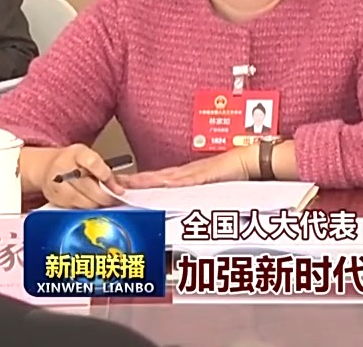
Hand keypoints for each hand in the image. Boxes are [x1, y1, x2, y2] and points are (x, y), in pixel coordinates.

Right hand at [40, 145, 124, 208]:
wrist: (47, 167)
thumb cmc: (74, 162)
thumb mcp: (90, 157)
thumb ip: (106, 170)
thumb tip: (124, 186)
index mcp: (77, 153)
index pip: (92, 163)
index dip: (105, 176)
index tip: (117, 187)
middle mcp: (63, 167)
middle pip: (87, 186)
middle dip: (105, 196)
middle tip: (115, 200)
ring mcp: (55, 183)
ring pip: (81, 200)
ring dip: (96, 204)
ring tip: (105, 203)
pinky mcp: (53, 197)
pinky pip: (73, 207)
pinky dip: (84, 208)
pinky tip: (90, 204)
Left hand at [121, 147, 254, 188]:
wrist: (249, 160)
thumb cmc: (232, 171)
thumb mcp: (209, 185)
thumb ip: (194, 192)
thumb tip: (179, 202)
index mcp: (185, 175)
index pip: (156, 179)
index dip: (138, 181)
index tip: (120, 183)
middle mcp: (186, 173)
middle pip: (155, 177)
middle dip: (134, 180)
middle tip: (113, 182)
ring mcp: (194, 173)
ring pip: (165, 177)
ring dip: (147, 181)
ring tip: (129, 184)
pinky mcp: (206, 175)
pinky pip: (187, 180)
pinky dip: (174, 183)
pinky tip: (163, 185)